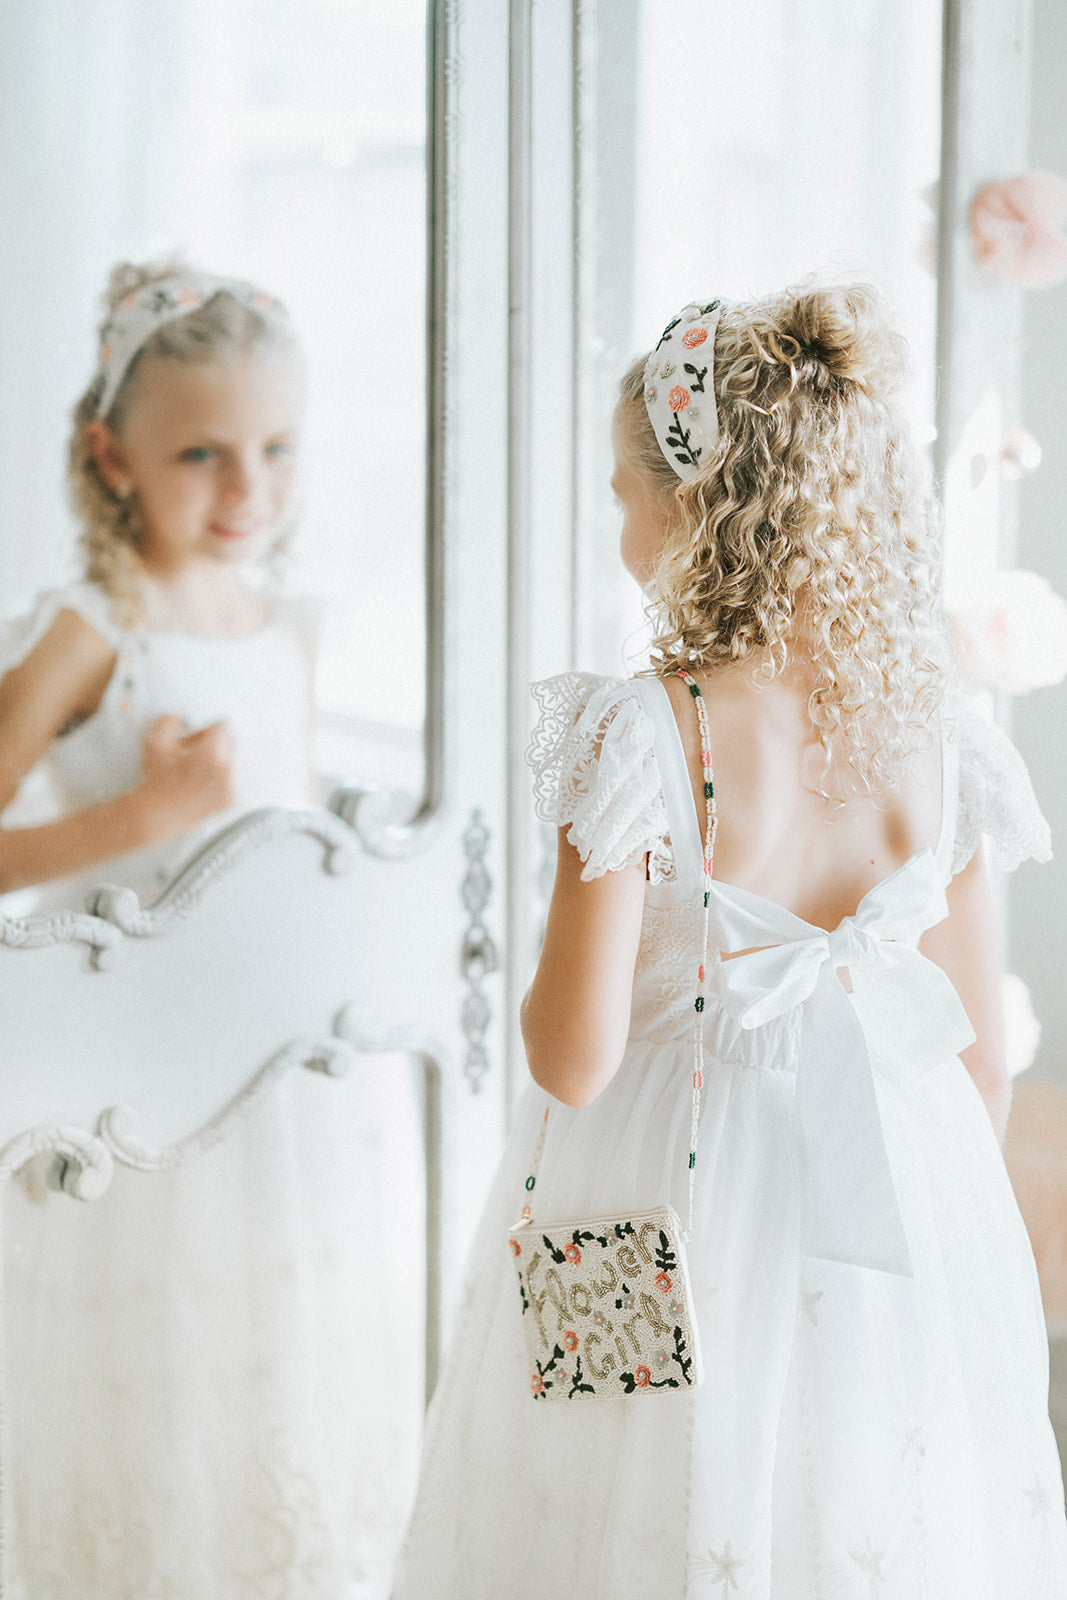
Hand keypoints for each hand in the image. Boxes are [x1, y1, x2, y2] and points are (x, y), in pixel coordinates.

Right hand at [138, 714, 234, 837]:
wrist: (157, 816)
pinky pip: (230, 779)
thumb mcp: (154, 743)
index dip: (205, 730)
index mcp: (211, 755)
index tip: (193, 740)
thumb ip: (169, 722)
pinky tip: (198, 785)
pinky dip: (217, 778)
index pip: (224, 727)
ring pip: (230, 760)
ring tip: (194, 771)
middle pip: (231, 742)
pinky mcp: (229, 800)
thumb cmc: (155, 778)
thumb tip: (182, 718)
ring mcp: (230, 788)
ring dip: (216, 761)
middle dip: (214, 744)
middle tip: (193, 754)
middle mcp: (226, 771)